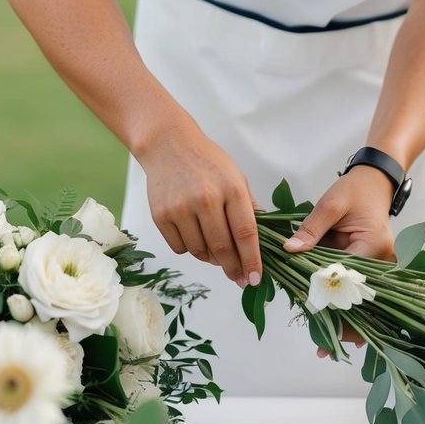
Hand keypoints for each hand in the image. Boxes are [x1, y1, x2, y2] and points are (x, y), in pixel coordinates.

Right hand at [139, 123, 261, 287]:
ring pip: (200, 252)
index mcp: (231, 189)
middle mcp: (206, 199)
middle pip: (222, 248)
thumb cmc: (207, 161)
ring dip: (211, 259)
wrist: (168, 145)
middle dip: (233, 268)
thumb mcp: (236, 177)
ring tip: (216, 253)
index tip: (256, 278)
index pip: (246, 234)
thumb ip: (250, 207)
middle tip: (239, 278)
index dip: (252, 261)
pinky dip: (190, 249)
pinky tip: (195, 237)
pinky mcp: (161, 215)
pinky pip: (180, 247)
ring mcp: (181, 208)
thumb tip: (264, 239)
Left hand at [282, 167, 396, 360]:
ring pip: (362, 303)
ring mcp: (380, 268)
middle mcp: (382, 262)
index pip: (348, 279)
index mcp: (373, 246)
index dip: (330, 298)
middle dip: (343, 325)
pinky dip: (346, 309)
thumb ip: (311, 228)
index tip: (313, 315)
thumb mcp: (330, 204)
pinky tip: (332, 329)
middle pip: (361, 301)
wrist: (375, 181)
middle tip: (322, 348)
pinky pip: (358, 293)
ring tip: (325, 347)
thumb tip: (290, 250)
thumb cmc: (354, 189)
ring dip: (346, 323)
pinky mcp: (371, 268)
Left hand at [283, 165, 397, 260]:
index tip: (296, 266)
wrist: (373, 181)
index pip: (343, 269)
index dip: (319, 270)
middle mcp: (380, 256)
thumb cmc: (357, 189)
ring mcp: (374, 258)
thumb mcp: (330, 205)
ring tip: (300, 256)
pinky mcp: (366, 256)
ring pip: (341, 269)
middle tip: (293, 262)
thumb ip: (311, 229)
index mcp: (375, 245)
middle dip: (318, 268)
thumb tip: (290, 249)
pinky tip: (314, 251)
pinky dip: (327, 257)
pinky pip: (343, 262)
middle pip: (343, 273)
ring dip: (322, 263)